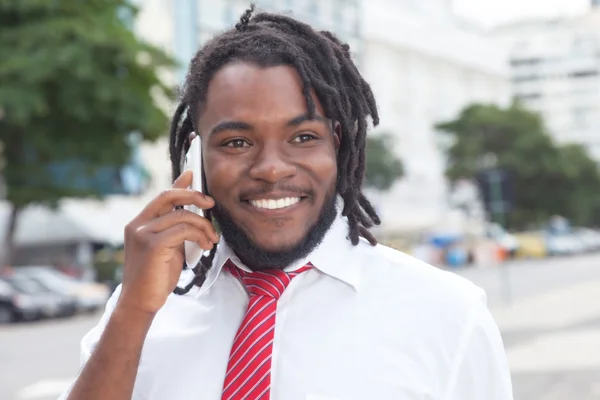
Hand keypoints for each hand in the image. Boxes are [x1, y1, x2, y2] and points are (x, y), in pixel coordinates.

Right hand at [118, 170, 218, 314]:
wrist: (140, 303)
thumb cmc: (155, 277)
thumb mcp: (168, 247)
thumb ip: (175, 229)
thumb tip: (190, 214)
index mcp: (139, 223)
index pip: (162, 196)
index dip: (179, 184)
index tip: (193, 174)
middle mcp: (138, 225)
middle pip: (169, 196)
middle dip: (194, 196)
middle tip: (211, 205)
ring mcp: (143, 234)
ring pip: (182, 216)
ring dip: (203, 226)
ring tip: (211, 240)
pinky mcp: (153, 245)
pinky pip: (183, 230)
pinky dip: (199, 235)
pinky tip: (205, 246)